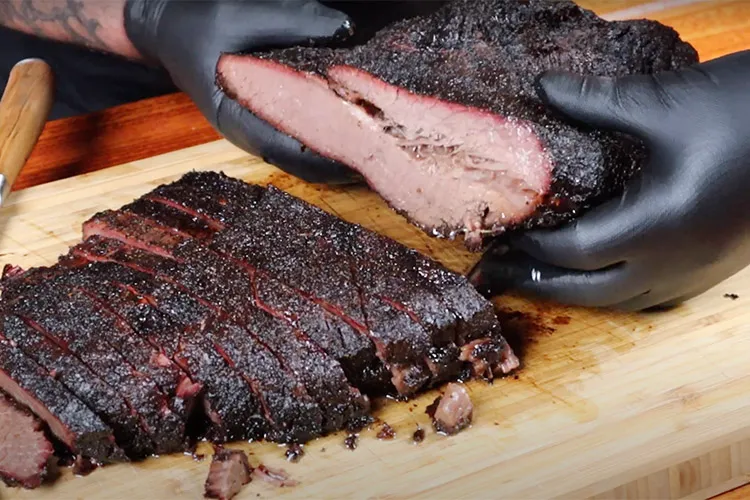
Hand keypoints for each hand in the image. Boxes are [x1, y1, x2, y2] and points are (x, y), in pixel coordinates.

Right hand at [123, 0, 358, 183]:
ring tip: (379, 144)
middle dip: (343, 160)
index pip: (289, 150)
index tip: (367, 156)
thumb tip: (345, 29)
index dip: (330, 157)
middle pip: (302, 160)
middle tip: (386, 154)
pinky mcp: (263, 118)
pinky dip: (327, 132)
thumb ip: (293, 22)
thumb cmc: (194, 20)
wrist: (165, 28)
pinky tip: (354, 123)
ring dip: (338, 149)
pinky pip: (299, 135)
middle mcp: (246, 131)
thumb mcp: (239, 13)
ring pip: (303, 152)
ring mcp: (255, 128)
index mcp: (233, 115)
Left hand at [470, 50, 749, 310]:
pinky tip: (598, 271)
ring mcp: (700, 270)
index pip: (574, 251)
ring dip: (576, 291)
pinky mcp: (715, 267)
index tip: (499, 235)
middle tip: (501, 272)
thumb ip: (595, 102)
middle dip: (541, 282)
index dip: (532, 246)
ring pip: (623, 301)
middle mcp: (677, 260)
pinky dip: (614, 290)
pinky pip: (652, 296)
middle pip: (591, 291)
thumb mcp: (664, 103)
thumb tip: (543, 90)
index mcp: (659, 224)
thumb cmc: (746, 111)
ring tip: (540, 273)